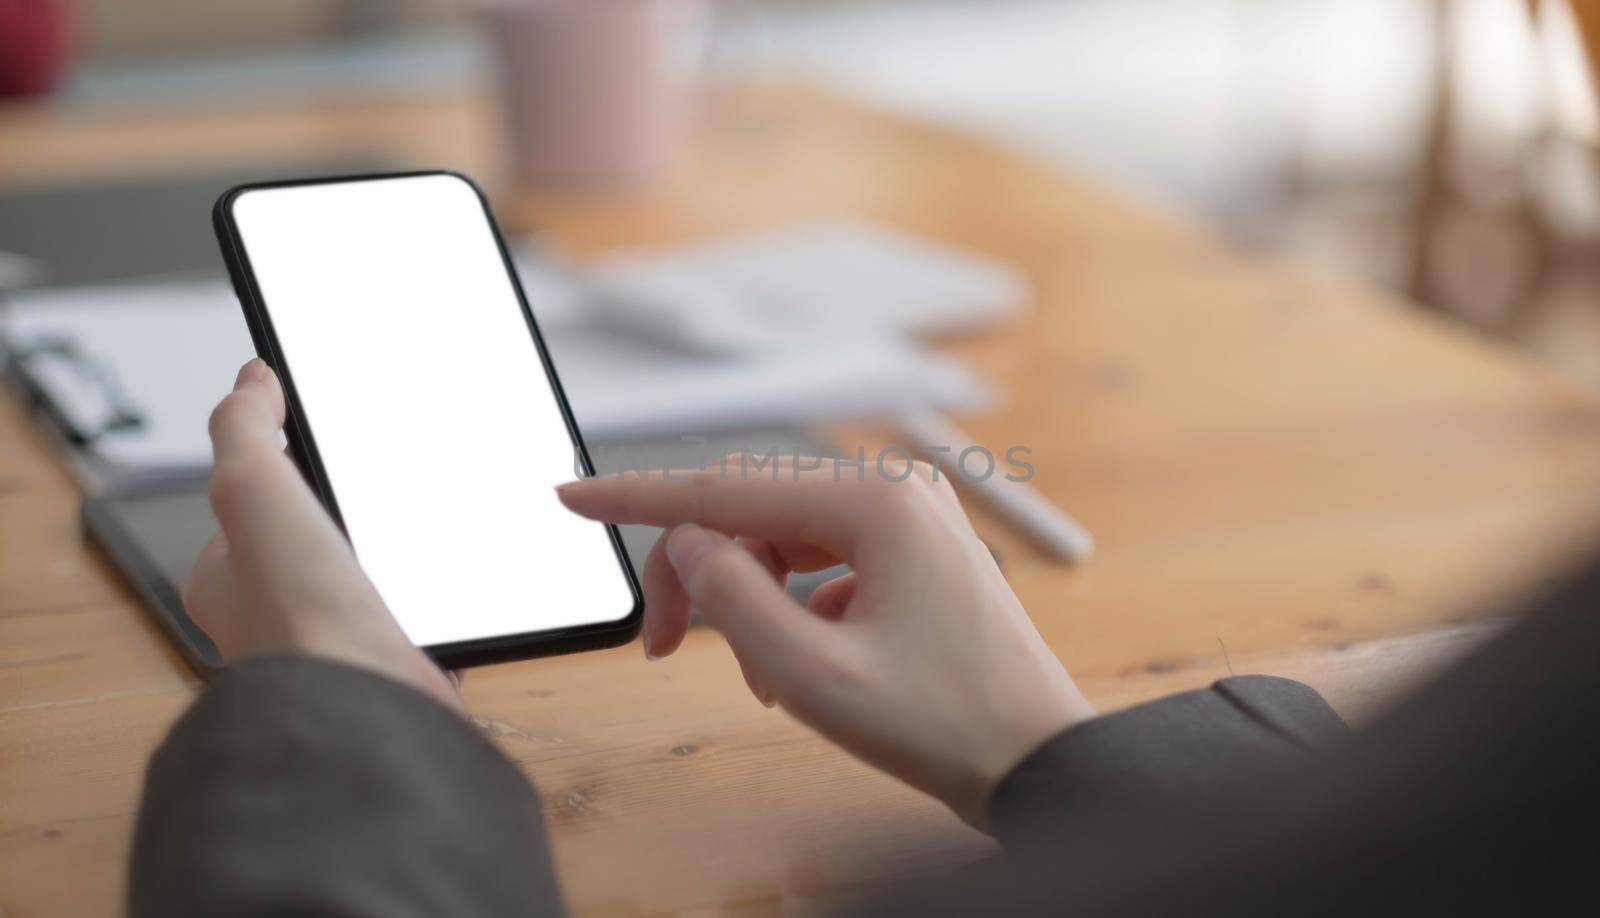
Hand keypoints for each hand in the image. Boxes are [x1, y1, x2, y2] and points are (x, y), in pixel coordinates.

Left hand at [184, 359, 458, 708]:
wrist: (365, 699)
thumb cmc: (298, 613)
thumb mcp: (251, 486)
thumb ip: (243, 425)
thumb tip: (251, 378)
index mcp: (228, 582)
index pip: (250, 509)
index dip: (284, 470)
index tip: (323, 444)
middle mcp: (278, 618)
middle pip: (319, 542)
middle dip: (352, 516)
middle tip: (386, 484)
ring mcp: (339, 644)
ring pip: (372, 583)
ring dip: (401, 562)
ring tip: (429, 529)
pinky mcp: (395, 665)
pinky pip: (422, 623)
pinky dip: (439, 606)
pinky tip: (456, 584)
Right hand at [557, 457, 1094, 826]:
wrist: (1039, 764)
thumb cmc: (945, 725)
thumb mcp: (812, 674)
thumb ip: (732, 598)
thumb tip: (688, 544)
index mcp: (876, 503)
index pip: (725, 489)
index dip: (637, 498)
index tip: (570, 496)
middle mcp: (896, 492)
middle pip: (751, 513)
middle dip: (696, 574)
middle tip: (657, 647)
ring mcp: (911, 519)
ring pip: (783, 540)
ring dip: (748, 602)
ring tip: (758, 681)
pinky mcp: (916, 552)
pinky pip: (822, 563)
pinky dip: (791, 610)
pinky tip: (797, 667)